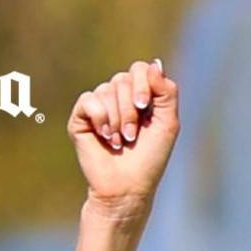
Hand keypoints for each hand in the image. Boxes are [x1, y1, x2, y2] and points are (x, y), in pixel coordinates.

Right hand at [69, 60, 178, 212]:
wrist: (127, 187)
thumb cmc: (149, 159)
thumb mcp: (168, 125)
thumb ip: (167, 93)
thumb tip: (155, 64)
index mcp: (140, 97)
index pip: (139, 69)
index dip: (142, 84)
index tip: (145, 107)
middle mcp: (119, 98)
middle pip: (123, 79)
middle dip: (131, 110)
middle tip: (132, 135)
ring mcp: (99, 106)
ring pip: (106, 90)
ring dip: (117, 120)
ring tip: (120, 142)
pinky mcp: (82, 116)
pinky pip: (89, 100)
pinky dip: (101, 119)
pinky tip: (105, 138)